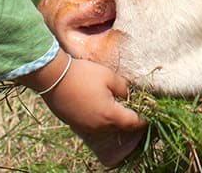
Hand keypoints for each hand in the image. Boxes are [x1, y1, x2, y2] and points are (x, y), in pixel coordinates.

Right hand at [23, 53, 146, 166]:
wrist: (54, 78)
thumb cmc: (84, 74)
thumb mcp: (108, 76)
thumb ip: (123, 88)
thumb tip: (127, 96)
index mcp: (111, 115)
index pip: (133, 122)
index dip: (143, 120)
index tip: (148, 115)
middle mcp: (100, 126)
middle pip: (119, 127)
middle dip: (127, 119)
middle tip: (132, 108)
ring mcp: (86, 127)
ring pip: (105, 126)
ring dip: (111, 119)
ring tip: (113, 106)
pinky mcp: (75, 124)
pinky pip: (92, 124)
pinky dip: (98, 118)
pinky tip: (96, 105)